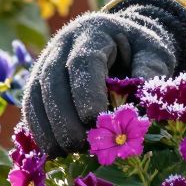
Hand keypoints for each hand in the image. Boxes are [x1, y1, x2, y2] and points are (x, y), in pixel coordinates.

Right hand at [21, 9, 177, 158]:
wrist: (121, 39)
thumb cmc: (139, 50)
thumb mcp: (155, 53)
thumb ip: (150, 73)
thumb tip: (141, 105)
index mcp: (93, 33)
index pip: (82, 63)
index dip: (85, 94)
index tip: (95, 121)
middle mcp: (63, 44)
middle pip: (53, 80)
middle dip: (64, 117)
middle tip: (82, 145)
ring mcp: (46, 61)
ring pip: (35, 94)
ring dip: (48, 127)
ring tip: (67, 152)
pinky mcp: (38, 80)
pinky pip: (31, 106)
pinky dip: (39, 129)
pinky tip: (54, 150)